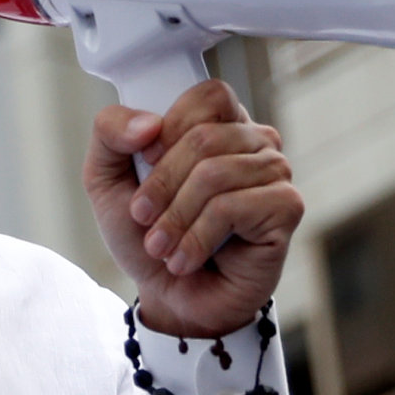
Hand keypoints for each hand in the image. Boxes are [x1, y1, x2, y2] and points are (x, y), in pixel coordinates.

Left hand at [84, 81, 302, 340]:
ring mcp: (275, 173)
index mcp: (219, 123)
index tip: (146, 162)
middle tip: (143, 219)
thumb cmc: (146, 235)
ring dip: (176, 219)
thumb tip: (147, 123)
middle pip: (204, 137)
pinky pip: (234, 207)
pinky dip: (198, 238)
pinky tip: (185, 260)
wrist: (170, 298)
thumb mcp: (107, 180)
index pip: (208, 95)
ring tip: (161, 248)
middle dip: (162, 185)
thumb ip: (109, 134)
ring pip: (215, 174)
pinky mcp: (286, 209)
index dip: (171, 127)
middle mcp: (254, 141)